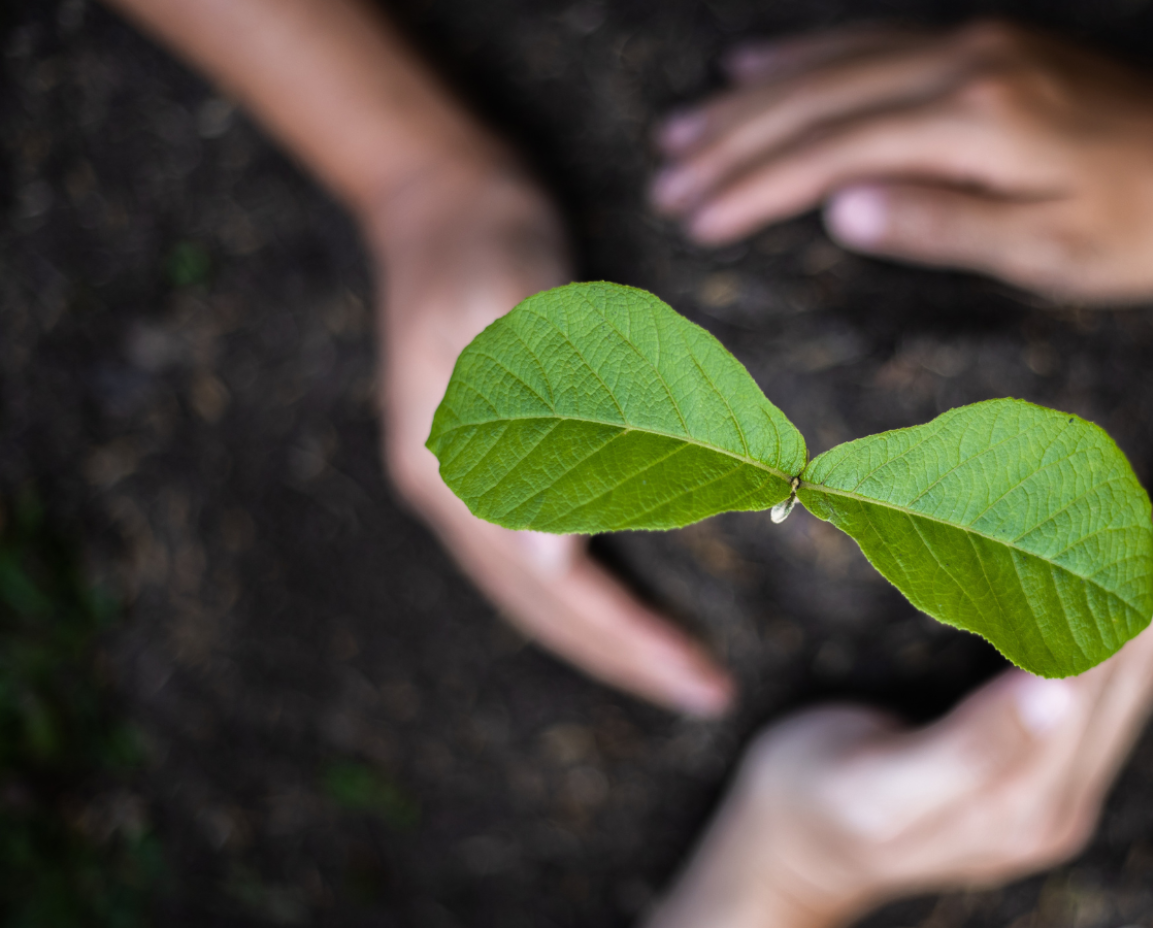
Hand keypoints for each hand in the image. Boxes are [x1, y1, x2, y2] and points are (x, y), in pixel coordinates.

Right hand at [366, 161, 733, 715]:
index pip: (551, 581)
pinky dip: (587, 594)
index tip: (696, 671)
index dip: (625, 632)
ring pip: (536, 593)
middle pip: (542, 607)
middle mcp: (450, 488)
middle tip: (708, 695)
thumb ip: (543, 399)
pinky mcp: (483, 462)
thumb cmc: (484, 234)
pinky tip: (627, 609)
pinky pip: (537, 555)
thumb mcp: (510, 297)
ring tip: (676, 672)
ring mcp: (459, 479)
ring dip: (606, 637)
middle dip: (626, 656)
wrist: (437, 194)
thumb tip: (573, 532)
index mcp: (453, 465)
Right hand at [647, 476, 1152, 927]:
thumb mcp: (875, 787)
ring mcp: (1060, 791)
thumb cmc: (818, 802)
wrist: (797, 855)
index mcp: (1022, 804)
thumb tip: (1050, 695)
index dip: (1142, 601)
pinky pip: (1114, 688)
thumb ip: (968, 749)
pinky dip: (1141, 618)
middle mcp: (1058, 802)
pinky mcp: (1050, 774)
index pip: (1102, 684)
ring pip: (1136, 680)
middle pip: (1136, 677)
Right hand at [650, 21, 1152, 303]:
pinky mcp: (979, 41)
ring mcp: (969, 43)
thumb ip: (943, 224)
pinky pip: (869, 40)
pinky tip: (757, 65)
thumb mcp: (1051, 250)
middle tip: (665, 177)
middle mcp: (962, 66)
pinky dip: (804, 55)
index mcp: (976, 124)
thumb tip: (839, 210)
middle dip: (734, 139)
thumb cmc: (1143, 224)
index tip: (695, 216)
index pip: (835, 151)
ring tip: (683, 128)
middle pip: (818, 97)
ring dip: (752, 96)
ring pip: (833, 62)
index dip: (756, 186)